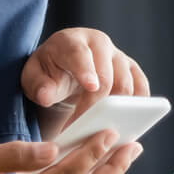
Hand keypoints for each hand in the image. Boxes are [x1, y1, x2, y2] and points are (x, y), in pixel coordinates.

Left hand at [20, 26, 149, 121]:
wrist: (62, 65)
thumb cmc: (47, 71)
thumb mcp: (33, 77)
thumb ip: (37, 86)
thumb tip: (46, 97)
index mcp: (72, 41)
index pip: (79, 55)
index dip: (86, 71)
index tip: (91, 88)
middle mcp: (99, 44)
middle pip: (108, 75)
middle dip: (99, 104)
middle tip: (86, 129)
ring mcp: (118, 56)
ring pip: (128, 83)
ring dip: (119, 109)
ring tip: (105, 131)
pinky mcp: (131, 70)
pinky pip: (141, 87)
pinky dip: (138, 106)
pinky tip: (127, 124)